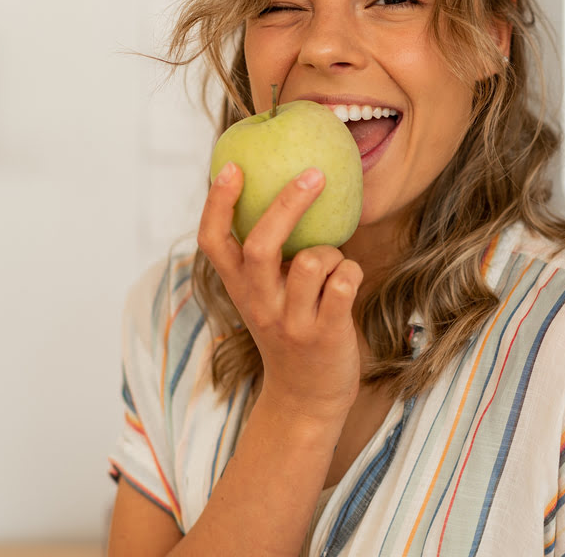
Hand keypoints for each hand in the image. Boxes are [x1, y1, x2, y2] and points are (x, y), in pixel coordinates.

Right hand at [197, 162, 362, 425]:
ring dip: (333, 251)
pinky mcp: (325, 334)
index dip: (217, 203)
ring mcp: (291, 321)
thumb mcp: (265, 294)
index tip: (231, 167)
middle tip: (313, 174)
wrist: (305, 398)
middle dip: (287, 204)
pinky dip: (352, 271)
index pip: (212, 240)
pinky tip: (349, 280)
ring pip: (314, 261)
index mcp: (239, 287)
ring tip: (333, 265)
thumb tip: (285, 187)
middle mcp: (259, 302)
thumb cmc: (291, 330)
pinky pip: (344, 283)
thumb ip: (267, 254)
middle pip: (261, 245)